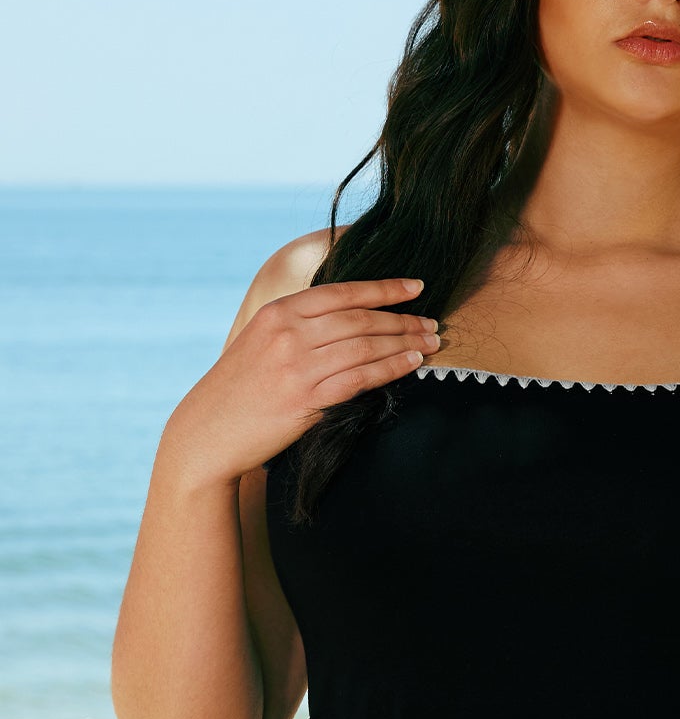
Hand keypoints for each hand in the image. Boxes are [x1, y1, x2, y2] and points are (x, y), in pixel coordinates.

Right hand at [164, 276, 441, 487]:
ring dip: (405, 342)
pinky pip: (360, 379)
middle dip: (403, 319)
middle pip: (360, 319)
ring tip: (431, 342)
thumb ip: (298, 325)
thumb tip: (350, 315)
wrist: (207, 432)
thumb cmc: (239, 389)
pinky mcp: (305, 401)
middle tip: (433, 322)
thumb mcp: (260, 340)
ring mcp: (297, 367)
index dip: (384, 287)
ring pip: (365, 346)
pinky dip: (391, 368)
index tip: (416, 286)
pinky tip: (412, 364)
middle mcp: (288, 334)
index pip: (343, 292)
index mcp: (278, 312)